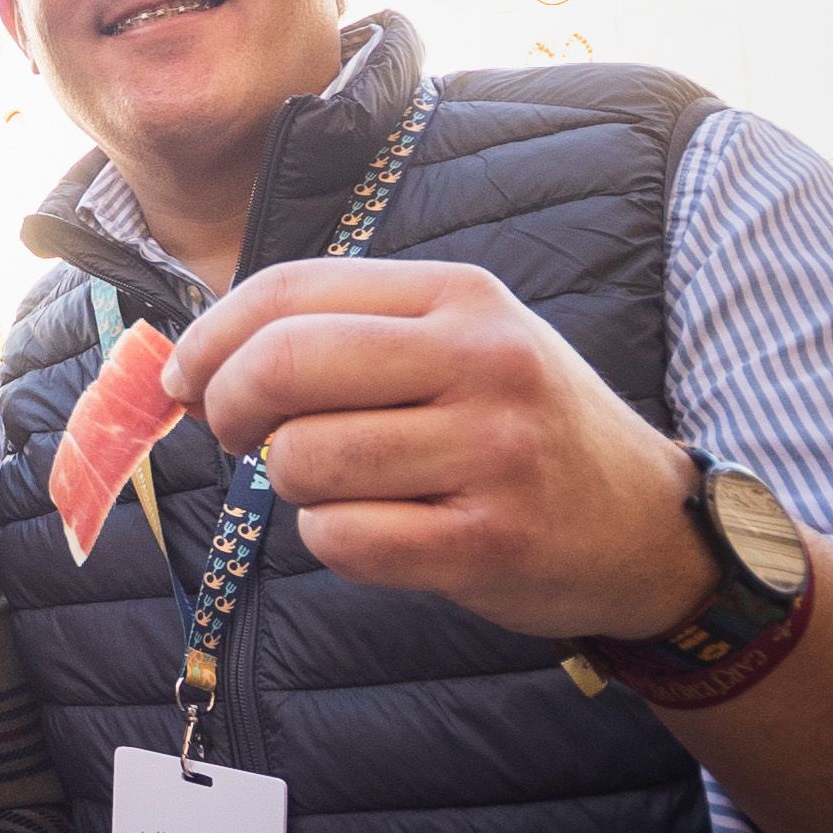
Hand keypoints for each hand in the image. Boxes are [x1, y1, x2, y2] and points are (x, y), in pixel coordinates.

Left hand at [159, 257, 715, 642]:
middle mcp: (482, 361)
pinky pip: (343, 540)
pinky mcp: (489, 542)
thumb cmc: (523, 427)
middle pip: (283, 366)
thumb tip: (199, 355)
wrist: (649, 527)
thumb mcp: (463, 343)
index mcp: (461, 297)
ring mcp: (491, 453)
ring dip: (290, 484)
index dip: (211, 335)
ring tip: (335, 486)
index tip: (183, 376)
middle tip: (234, 434)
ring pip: (303, 461)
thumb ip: (351, 331)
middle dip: (227, 405)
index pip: (292, 290)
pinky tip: (375, 532)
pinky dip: (333, 541)